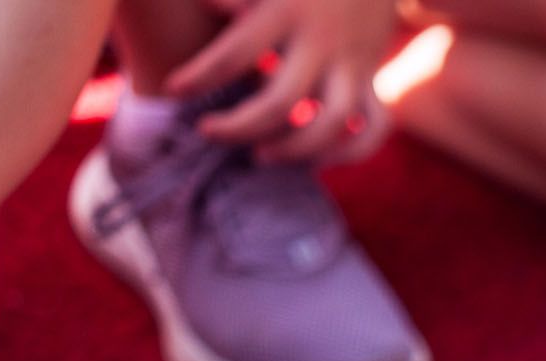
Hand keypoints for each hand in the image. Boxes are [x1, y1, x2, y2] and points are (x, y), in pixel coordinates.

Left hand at [168, 0, 395, 162]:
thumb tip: (208, 5)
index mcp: (288, 11)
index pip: (236, 52)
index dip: (201, 76)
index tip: (173, 89)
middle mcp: (322, 44)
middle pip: (280, 102)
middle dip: (239, 126)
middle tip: (207, 131)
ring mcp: (353, 66)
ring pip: (331, 125)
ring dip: (295, 149)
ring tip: (260, 155)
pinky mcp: (372, 80)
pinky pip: (371, 129)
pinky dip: (349, 152)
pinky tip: (316, 160)